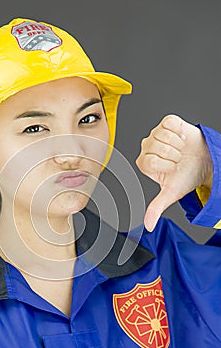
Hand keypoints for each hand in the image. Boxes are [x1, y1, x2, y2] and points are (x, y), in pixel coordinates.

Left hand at [136, 115, 212, 231]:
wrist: (204, 162)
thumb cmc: (186, 176)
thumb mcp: (172, 193)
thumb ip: (157, 207)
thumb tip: (148, 225)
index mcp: (144, 162)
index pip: (150, 161)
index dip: (166, 165)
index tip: (173, 168)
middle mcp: (147, 146)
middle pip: (157, 148)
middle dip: (173, 155)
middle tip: (178, 159)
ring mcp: (156, 133)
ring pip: (163, 135)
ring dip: (178, 144)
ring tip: (181, 149)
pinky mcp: (167, 122)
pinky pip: (169, 123)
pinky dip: (179, 131)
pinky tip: (182, 138)